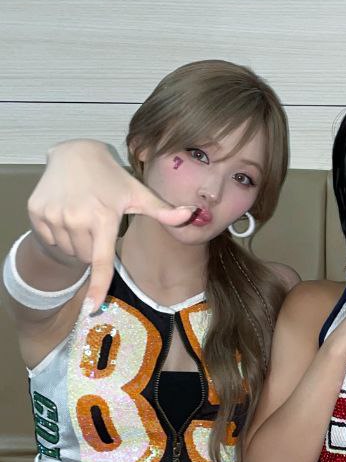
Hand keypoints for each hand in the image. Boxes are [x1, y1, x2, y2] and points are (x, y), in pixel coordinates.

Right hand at [28, 139, 193, 311]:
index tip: (92, 308)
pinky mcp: (36, 212)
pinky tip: (66, 211)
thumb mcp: (137, 193)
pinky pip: (51, 240)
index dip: (98, 286)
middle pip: (85, 258)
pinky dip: (59, 233)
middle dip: (93, 248)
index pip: (101, 260)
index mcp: (103, 217)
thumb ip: (163, 210)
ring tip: (82, 215)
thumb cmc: (111, 178)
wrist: (73, 153)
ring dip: (76, 241)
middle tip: (97, 223)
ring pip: (68, 251)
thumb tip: (193, 216)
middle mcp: (75, 218)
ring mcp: (53, 215)